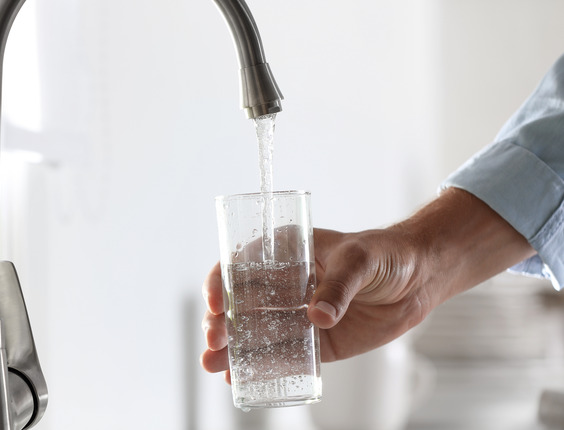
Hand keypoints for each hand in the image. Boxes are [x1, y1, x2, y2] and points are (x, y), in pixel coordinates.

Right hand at [201, 188, 534, 379]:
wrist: (419, 280)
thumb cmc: (387, 255)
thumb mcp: (360, 260)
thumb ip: (339, 286)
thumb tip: (317, 317)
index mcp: (286, 252)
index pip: (241, 264)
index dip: (220, 282)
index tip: (213, 301)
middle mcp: (283, 284)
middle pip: (241, 303)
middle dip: (221, 322)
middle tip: (214, 340)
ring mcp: (297, 314)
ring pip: (256, 333)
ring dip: (232, 349)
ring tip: (213, 365)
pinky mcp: (316, 342)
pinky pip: (284, 356)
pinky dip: (262, 367)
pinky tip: (240, 379)